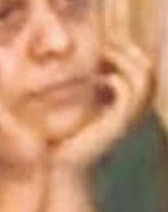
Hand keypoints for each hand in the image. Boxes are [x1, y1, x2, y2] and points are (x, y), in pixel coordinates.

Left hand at [50, 40, 151, 170]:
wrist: (61, 167)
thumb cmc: (63, 137)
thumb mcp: (74, 108)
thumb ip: (82, 88)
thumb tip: (76, 67)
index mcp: (125, 105)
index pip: (143, 70)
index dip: (130, 52)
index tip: (104, 44)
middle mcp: (131, 111)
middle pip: (149, 70)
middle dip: (128, 52)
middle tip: (103, 45)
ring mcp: (126, 118)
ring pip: (143, 79)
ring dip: (123, 61)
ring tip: (101, 55)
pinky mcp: (116, 125)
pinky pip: (127, 94)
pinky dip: (116, 80)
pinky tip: (99, 77)